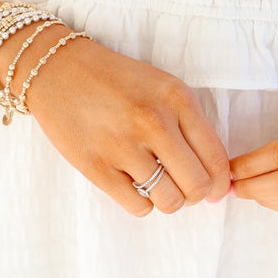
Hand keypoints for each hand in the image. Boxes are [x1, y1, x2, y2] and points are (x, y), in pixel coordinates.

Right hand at [2, 27, 231, 216]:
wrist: (56, 69)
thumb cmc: (114, 80)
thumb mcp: (162, 87)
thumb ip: (189, 124)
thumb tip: (214, 177)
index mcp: (177, 99)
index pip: (216, 159)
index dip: (220, 184)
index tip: (215, 191)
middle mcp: (154, 122)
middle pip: (197, 186)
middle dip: (195, 195)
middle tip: (183, 188)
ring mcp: (124, 146)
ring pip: (170, 201)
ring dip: (168, 200)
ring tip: (157, 185)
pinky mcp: (97, 167)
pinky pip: (138, 207)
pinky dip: (142, 204)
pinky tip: (133, 185)